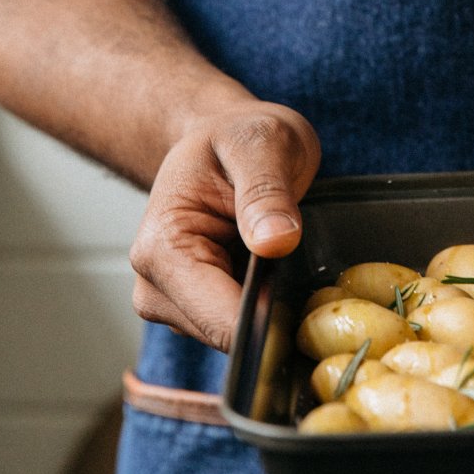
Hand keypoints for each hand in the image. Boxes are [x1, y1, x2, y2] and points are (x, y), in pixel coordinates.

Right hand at [129, 101, 321, 351]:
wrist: (223, 136)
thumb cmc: (238, 136)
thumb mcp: (261, 143)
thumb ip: (265, 191)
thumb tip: (276, 241)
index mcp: (162, 249)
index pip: (218, 318)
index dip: (270, 322)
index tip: (316, 311)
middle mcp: (156, 287)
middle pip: (227, 336)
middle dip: (276, 315)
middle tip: (317, 278)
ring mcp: (174, 305)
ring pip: (236, 338)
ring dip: (274, 312)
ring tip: (296, 265)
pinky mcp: (198, 311)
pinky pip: (241, 328)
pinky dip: (269, 309)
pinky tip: (284, 276)